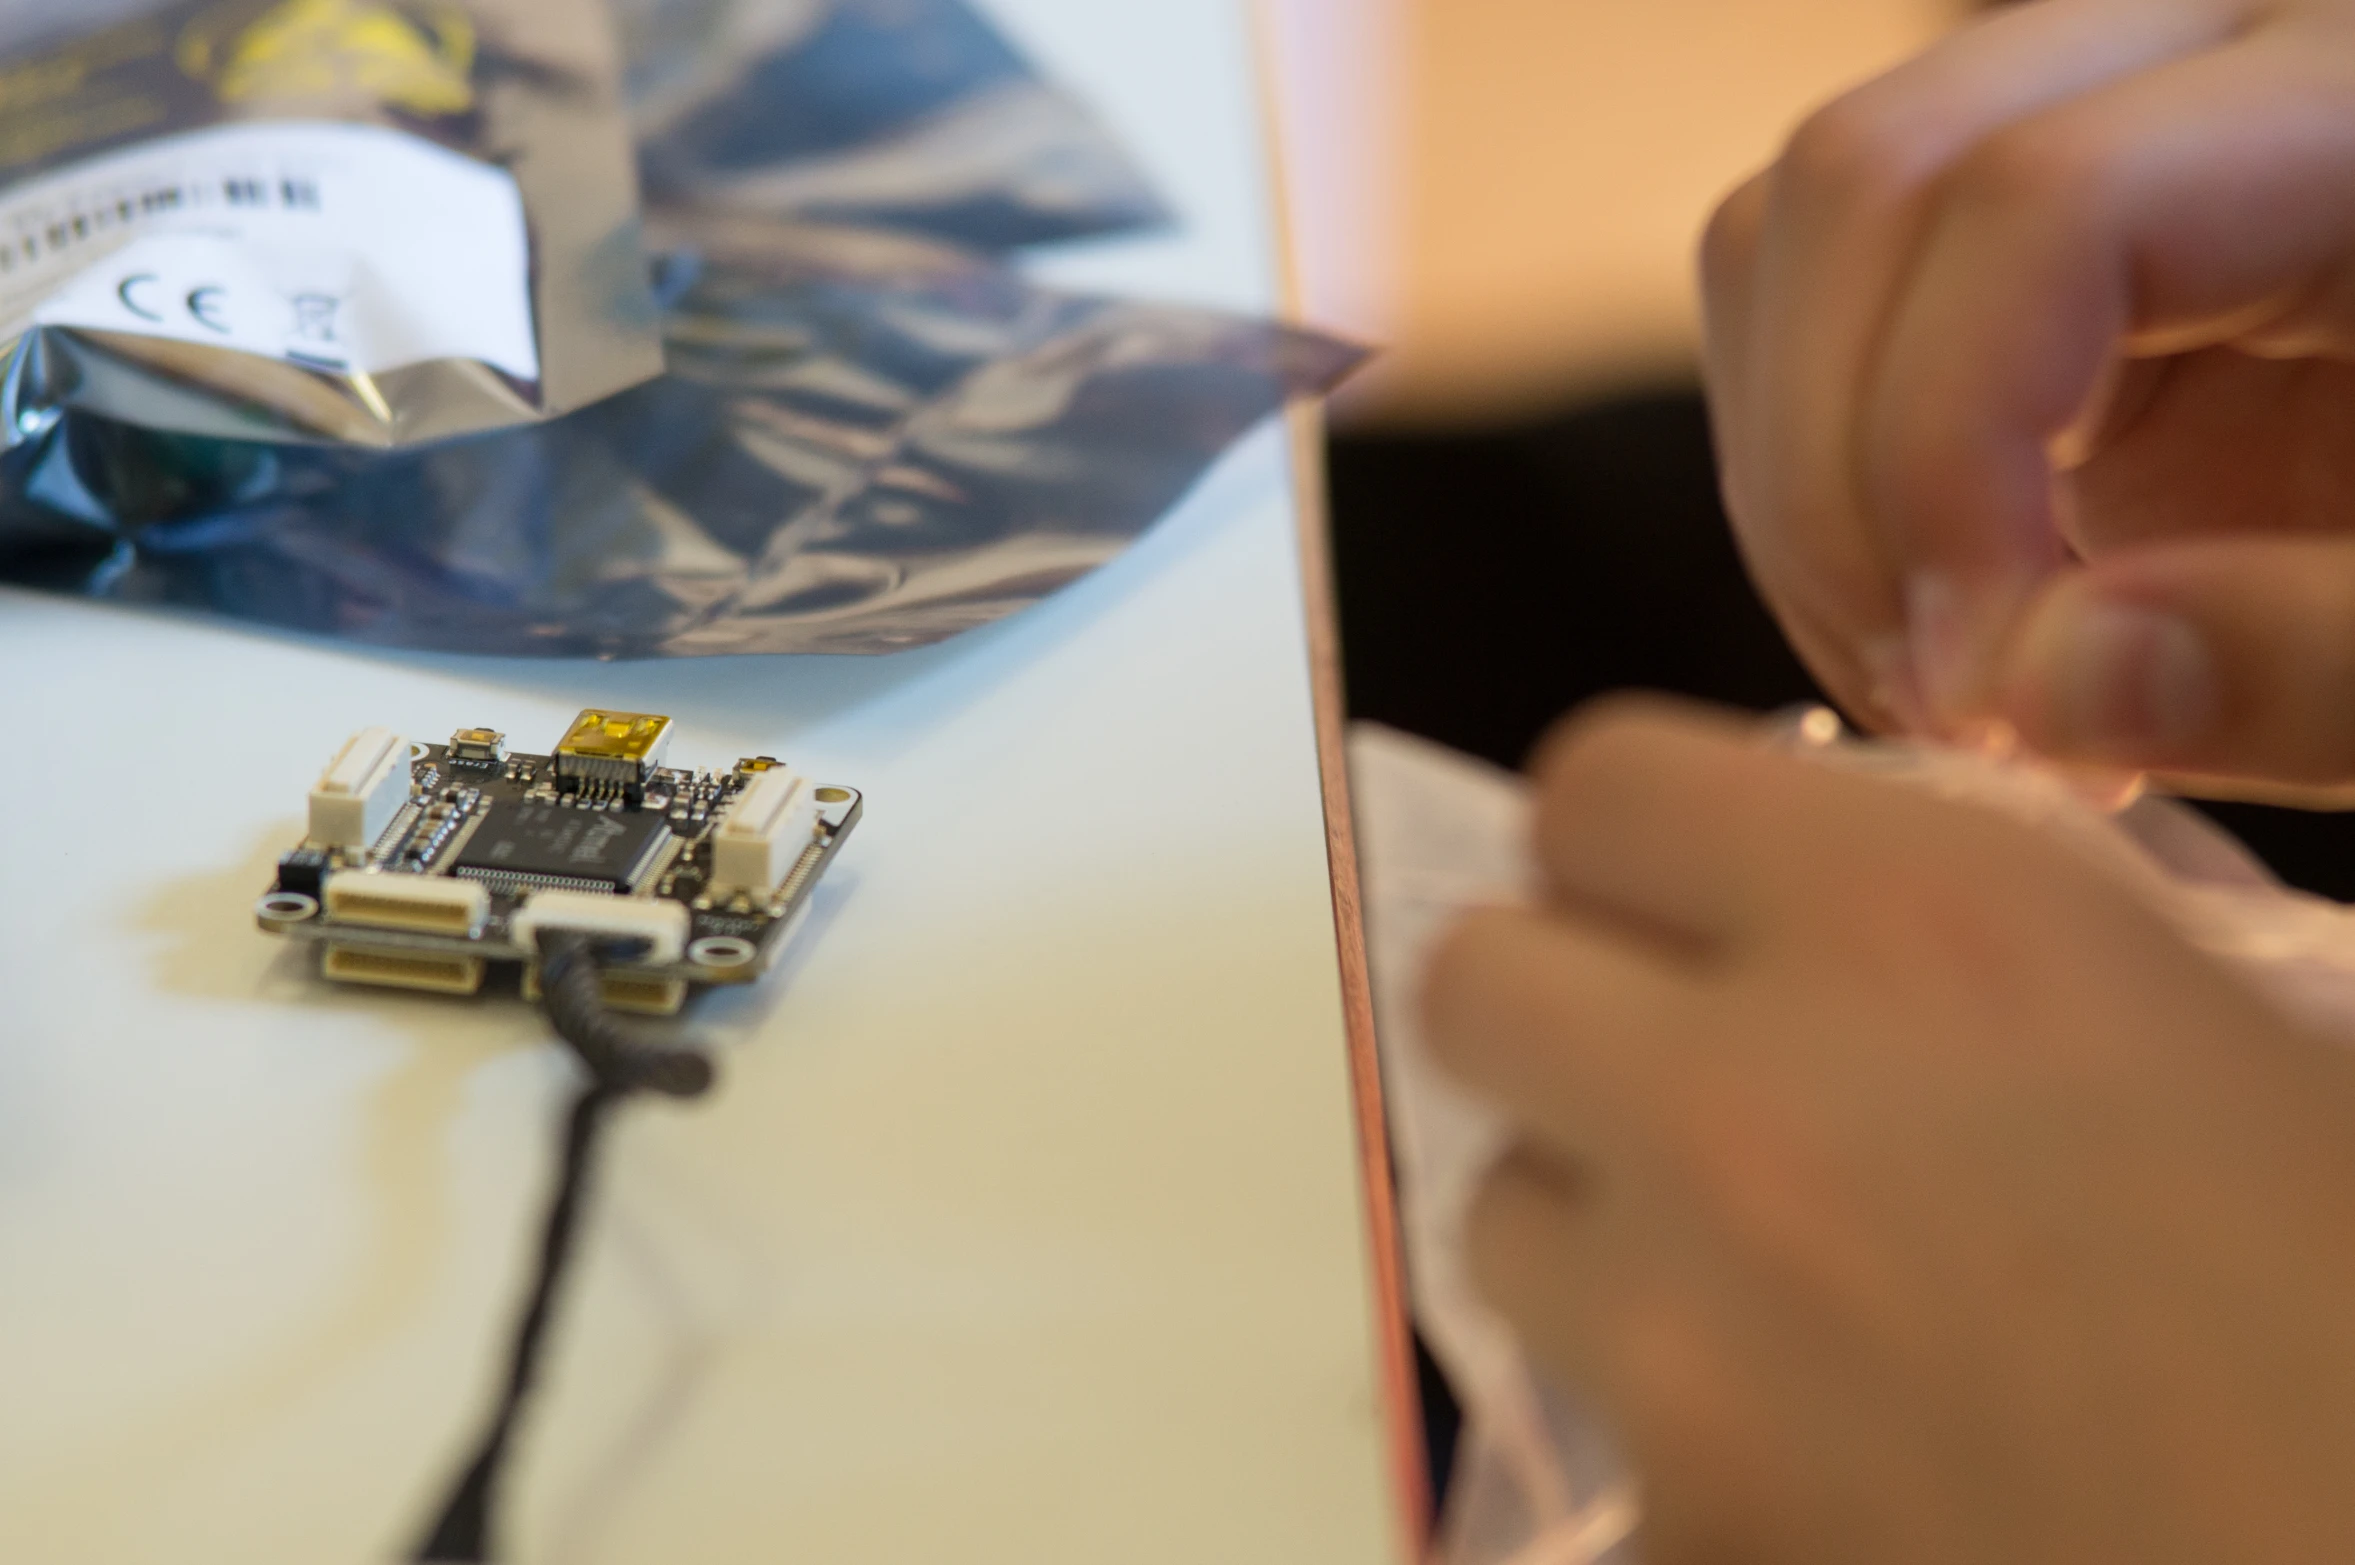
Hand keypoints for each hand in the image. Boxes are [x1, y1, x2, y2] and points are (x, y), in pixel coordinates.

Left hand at [1424, 697, 2354, 1562]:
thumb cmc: (2349, 1299)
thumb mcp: (2192, 1012)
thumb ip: (1951, 900)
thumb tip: (1775, 870)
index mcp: (1927, 925)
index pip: (1596, 789)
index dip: (1638, 845)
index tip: (1690, 903)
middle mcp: (1754, 1108)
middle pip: (1473, 986)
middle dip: (1562, 1012)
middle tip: (1686, 1075)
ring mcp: (1682, 1347)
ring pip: (1499, 1216)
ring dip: (1601, 1226)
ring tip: (1769, 1283)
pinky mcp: (1670, 1531)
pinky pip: (1588, 1416)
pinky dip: (1667, 1419)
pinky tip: (1822, 1445)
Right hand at [1702, 0, 2354, 788]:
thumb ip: (2324, 664)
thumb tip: (2037, 689)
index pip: (2046, 202)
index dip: (1954, 455)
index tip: (1990, 700)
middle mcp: (2218, 58)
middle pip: (1869, 178)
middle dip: (1838, 482)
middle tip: (1948, 709)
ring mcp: (2098, 132)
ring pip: (1798, 232)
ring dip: (1804, 486)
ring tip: (1944, 675)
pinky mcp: (2029, 242)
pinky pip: (1811, 298)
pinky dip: (1816, 479)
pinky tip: (1940, 617)